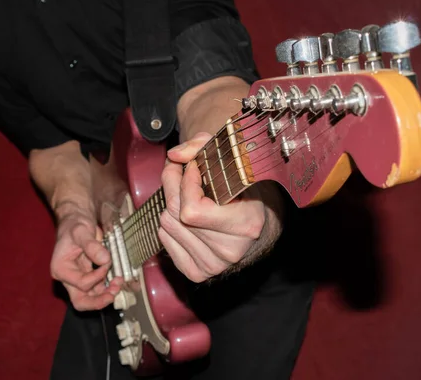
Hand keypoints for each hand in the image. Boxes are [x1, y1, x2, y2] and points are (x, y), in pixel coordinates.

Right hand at [50, 212, 122, 309]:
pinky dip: (108, 288)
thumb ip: (91, 245)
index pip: (81, 283)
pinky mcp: (87, 277)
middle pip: (80, 301)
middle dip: (98, 301)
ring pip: (91, 298)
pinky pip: (98, 289)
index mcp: (60, 269)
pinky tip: (117, 280)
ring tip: (118, 284)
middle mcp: (67, 278)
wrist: (77, 221)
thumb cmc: (75, 225)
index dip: (97, 276)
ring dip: (106, 295)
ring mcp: (77, 279)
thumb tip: (104, 259)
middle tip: (113, 294)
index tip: (106, 262)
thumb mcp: (81, 231)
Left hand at [158, 132, 267, 282]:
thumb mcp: (234, 162)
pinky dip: (170, 224)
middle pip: (175, 215)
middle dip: (173, 186)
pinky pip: (164, 239)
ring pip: (167, 225)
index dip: (186, 182)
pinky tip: (186, 218)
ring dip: (171, 205)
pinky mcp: (196, 272)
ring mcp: (212, 265)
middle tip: (180, 171)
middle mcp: (229, 250)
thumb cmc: (245, 191)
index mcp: (245, 225)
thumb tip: (174, 155)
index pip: (192, 209)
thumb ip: (202, 148)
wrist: (256, 227)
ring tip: (188, 195)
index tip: (192, 166)